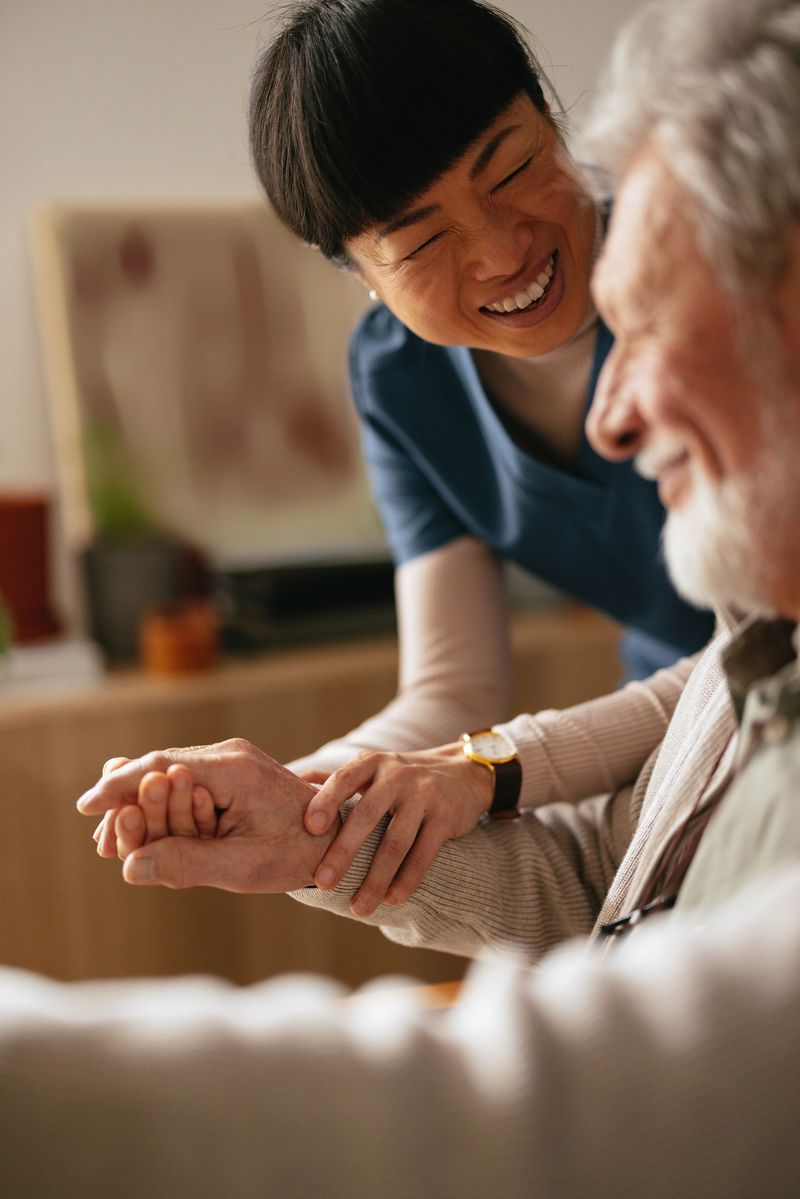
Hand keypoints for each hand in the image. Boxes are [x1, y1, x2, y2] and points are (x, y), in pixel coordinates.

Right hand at [77, 739, 337, 891]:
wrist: (339, 838)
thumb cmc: (296, 854)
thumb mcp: (243, 867)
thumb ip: (188, 864)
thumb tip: (131, 869)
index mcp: (233, 768)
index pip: (161, 766)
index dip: (119, 786)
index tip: (86, 806)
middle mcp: (228, 755)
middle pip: (157, 770)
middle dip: (124, 805)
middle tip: (102, 844)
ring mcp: (230, 762)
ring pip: (167, 777)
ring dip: (140, 808)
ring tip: (115, 843)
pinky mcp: (231, 774)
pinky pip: (184, 784)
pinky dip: (161, 806)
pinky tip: (143, 829)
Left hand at [303, 743, 493, 915]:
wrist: (465, 772)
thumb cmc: (403, 776)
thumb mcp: (372, 768)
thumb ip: (334, 778)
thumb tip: (290, 781)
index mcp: (372, 763)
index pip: (344, 779)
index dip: (326, 801)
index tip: (309, 828)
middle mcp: (397, 776)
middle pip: (367, 815)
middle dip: (344, 851)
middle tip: (323, 883)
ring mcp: (424, 796)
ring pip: (396, 842)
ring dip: (376, 879)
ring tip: (359, 909)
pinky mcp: (446, 818)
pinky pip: (424, 853)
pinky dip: (408, 879)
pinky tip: (392, 900)